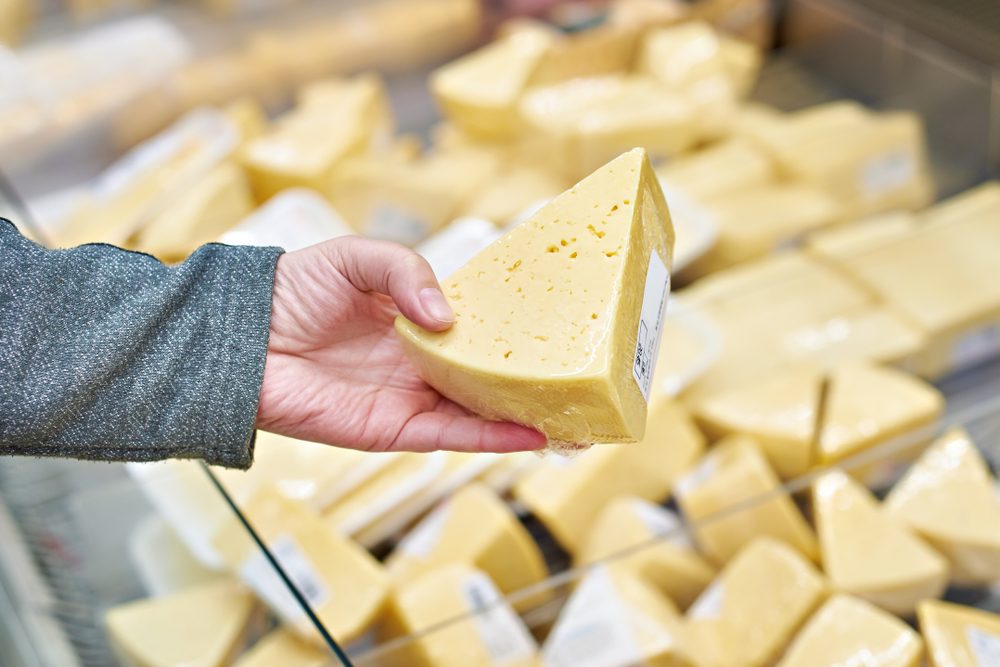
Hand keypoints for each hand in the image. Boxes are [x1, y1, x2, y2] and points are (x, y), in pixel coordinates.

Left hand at [257, 236, 545, 453]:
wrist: (239, 336)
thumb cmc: (290, 289)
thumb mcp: (357, 257)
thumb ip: (406, 271)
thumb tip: (447, 316)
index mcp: (411, 320)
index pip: (473, 327)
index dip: (509, 329)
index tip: (553, 326)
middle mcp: (416, 362)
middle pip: (483, 373)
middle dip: (526, 378)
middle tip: (577, 377)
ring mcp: (407, 396)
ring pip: (476, 409)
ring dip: (522, 413)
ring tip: (572, 413)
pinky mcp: (390, 428)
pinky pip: (448, 434)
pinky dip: (490, 438)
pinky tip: (530, 433)